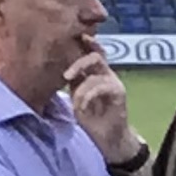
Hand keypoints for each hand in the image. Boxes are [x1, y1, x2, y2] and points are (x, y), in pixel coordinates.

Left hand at [64, 51, 135, 167]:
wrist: (107, 137)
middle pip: (96, 56)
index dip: (84, 42)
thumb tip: (56, 66)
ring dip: (82, 88)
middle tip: (66, 77)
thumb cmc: (90, 117)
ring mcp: (114, 83)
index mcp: (94, 73)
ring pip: (97, 73)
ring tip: (76, 102)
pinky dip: (88, 96)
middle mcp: (106, 74)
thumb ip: (73, 80)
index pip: (92, 51)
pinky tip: (82, 107)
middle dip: (79, 63)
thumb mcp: (76, 94)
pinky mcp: (119, 94)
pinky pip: (102, 87)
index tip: (72, 38)